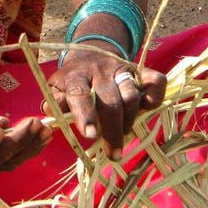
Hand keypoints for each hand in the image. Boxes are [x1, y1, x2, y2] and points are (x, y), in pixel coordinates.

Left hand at [45, 47, 165, 159]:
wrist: (88, 53)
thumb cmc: (71, 81)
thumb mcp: (57, 89)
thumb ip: (56, 104)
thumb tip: (52, 121)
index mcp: (75, 76)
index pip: (79, 93)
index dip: (85, 114)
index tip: (89, 135)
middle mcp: (98, 71)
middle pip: (109, 100)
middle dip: (112, 129)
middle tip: (114, 153)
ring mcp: (120, 69)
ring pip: (131, 94)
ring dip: (129, 118)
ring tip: (124, 135)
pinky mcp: (137, 70)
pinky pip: (153, 80)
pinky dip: (154, 95)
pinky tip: (148, 108)